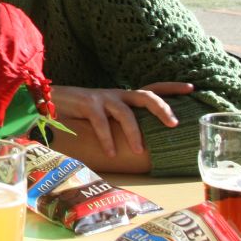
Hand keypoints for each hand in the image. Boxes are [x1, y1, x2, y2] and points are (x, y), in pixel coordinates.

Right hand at [51, 82, 193, 156]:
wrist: (47, 101)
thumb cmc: (79, 113)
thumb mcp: (103, 115)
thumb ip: (119, 122)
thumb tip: (141, 143)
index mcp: (122, 97)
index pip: (152, 89)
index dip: (172, 88)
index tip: (193, 89)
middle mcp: (116, 95)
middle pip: (145, 95)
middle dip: (162, 108)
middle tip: (173, 123)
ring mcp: (102, 98)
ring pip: (125, 112)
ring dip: (134, 132)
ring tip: (139, 150)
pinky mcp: (87, 105)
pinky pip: (101, 123)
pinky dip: (107, 139)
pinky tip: (112, 152)